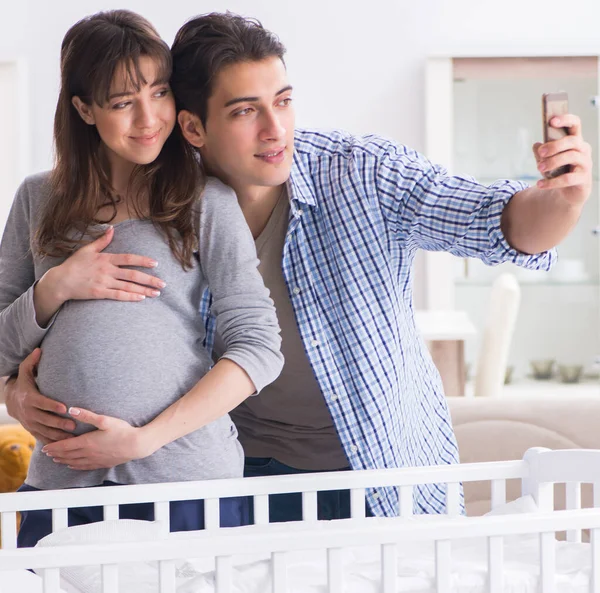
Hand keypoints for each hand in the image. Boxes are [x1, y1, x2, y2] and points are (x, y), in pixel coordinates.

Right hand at [5, 349, 74, 443]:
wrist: (11, 400)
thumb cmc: (24, 383)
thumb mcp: (25, 372)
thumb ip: (31, 362)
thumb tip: (39, 349)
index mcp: (29, 398)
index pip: (42, 403)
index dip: (52, 405)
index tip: (64, 407)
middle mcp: (29, 412)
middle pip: (45, 419)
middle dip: (59, 423)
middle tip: (73, 425)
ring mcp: (31, 423)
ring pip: (45, 431)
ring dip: (58, 435)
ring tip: (73, 437)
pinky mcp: (33, 430)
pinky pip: (43, 438)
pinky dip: (53, 442)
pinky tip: (66, 445)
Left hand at [42, 408, 154, 469]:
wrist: (136, 445)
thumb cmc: (122, 431)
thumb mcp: (105, 420)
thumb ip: (87, 415)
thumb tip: (72, 410)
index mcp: (87, 442)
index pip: (65, 446)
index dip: (54, 446)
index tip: (45, 447)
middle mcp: (88, 453)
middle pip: (67, 455)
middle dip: (56, 454)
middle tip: (47, 454)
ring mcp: (95, 460)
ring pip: (74, 462)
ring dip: (63, 461)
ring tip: (56, 460)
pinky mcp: (102, 463)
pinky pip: (84, 467)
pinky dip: (75, 466)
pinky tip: (72, 466)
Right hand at [47, 226, 166, 303]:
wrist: (60, 281)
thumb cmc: (74, 264)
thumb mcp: (87, 250)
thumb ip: (102, 241)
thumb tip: (112, 229)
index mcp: (105, 259)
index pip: (128, 259)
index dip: (143, 261)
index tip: (155, 264)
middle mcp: (107, 270)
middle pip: (133, 275)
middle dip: (150, 279)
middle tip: (163, 284)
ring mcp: (104, 282)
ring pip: (128, 286)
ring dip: (144, 290)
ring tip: (157, 293)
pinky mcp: (99, 293)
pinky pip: (118, 295)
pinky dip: (131, 297)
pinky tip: (142, 298)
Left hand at [534, 114, 591, 205]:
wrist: (567, 193)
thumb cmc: (558, 171)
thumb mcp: (547, 160)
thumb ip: (541, 152)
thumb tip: (536, 145)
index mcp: (574, 141)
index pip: (575, 124)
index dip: (565, 120)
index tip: (551, 121)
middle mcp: (583, 150)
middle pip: (572, 141)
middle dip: (555, 145)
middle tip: (541, 153)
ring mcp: (585, 164)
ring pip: (571, 157)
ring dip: (552, 162)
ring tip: (539, 168)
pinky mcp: (583, 179)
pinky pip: (567, 179)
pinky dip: (551, 182)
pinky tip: (540, 184)